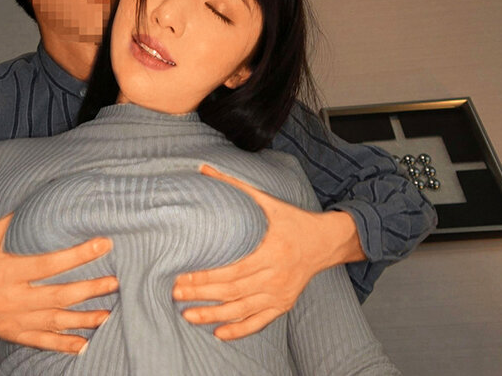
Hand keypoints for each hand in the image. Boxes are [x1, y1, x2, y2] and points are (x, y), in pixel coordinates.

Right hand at [0, 213, 117, 353]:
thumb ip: (15, 223)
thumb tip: (47, 202)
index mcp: (4, 270)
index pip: (49, 263)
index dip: (78, 255)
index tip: (103, 245)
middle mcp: (9, 298)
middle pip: (57, 295)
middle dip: (90, 289)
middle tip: (115, 282)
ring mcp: (11, 320)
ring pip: (54, 322)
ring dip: (84, 319)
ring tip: (109, 314)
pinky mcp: (11, 334)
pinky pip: (41, 342)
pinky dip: (63, 345)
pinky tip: (84, 344)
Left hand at [172, 165, 363, 339]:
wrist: (325, 242)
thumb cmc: (292, 220)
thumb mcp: (267, 201)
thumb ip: (235, 186)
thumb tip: (204, 169)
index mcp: (272, 251)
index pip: (233, 269)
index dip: (206, 275)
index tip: (181, 276)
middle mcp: (276, 275)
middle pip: (233, 291)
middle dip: (202, 294)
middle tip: (176, 294)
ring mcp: (280, 293)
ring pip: (243, 310)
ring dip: (214, 316)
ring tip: (188, 315)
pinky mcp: (283, 304)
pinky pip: (260, 322)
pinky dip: (239, 330)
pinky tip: (219, 333)